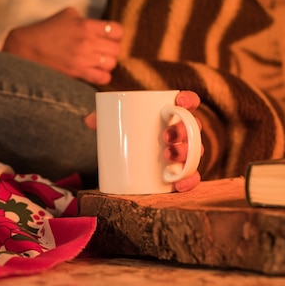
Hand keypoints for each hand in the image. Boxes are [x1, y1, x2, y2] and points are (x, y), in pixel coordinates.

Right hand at [2, 7, 122, 84]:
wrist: (27, 48)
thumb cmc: (46, 31)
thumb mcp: (67, 15)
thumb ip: (85, 19)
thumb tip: (98, 26)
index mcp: (86, 25)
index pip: (117, 31)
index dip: (117, 34)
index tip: (111, 37)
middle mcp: (87, 42)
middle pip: (116, 49)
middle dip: (112, 49)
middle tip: (104, 50)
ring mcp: (83, 59)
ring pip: (111, 64)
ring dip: (107, 63)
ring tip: (99, 62)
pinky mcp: (77, 73)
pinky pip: (102, 78)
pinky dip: (102, 76)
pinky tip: (95, 72)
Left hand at [84, 90, 203, 191]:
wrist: (128, 157)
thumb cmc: (127, 132)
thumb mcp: (115, 123)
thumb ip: (103, 118)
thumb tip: (89, 120)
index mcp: (173, 114)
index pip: (188, 102)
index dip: (189, 100)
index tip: (179, 102)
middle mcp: (184, 132)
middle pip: (193, 128)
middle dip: (183, 131)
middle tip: (165, 137)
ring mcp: (184, 152)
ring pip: (195, 152)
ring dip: (186, 154)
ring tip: (168, 158)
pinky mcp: (181, 172)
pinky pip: (192, 177)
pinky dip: (189, 181)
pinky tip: (179, 185)